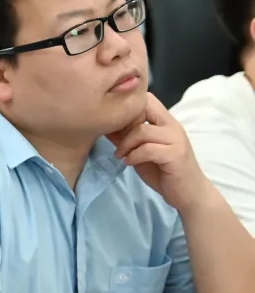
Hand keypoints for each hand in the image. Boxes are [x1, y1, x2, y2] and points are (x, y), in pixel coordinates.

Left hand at [106, 93, 210, 212]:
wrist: (188, 193)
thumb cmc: (163, 171)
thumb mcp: (140, 151)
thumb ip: (127, 138)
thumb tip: (104, 126)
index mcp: (166, 122)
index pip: (146, 99)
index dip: (127, 109)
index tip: (116, 127)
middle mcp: (172, 126)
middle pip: (144, 108)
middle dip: (124, 123)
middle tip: (117, 140)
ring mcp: (176, 139)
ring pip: (142, 131)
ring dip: (126, 144)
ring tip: (121, 155)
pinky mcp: (176, 155)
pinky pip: (148, 149)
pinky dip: (133, 156)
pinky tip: (129, 163)